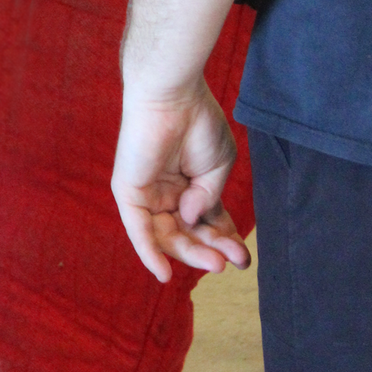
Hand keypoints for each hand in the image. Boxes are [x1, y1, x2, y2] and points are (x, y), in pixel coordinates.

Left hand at [111, 80, 250, 283]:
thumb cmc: (199, 122)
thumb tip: (194, 221)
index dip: (223, 241)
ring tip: (216, 263)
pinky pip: (138, 230)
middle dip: (211, 249)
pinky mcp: (129, 192)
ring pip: (167, 236)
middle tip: (231, 261)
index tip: (242, 258)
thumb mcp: (217, 168)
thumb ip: (208, 200)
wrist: (175, 96)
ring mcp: (147, 193)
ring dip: (191, 254)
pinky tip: (165, 275)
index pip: (205, 223)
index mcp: (190, 185)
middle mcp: (167, 193)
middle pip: (187, 233)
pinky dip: (149, 254)